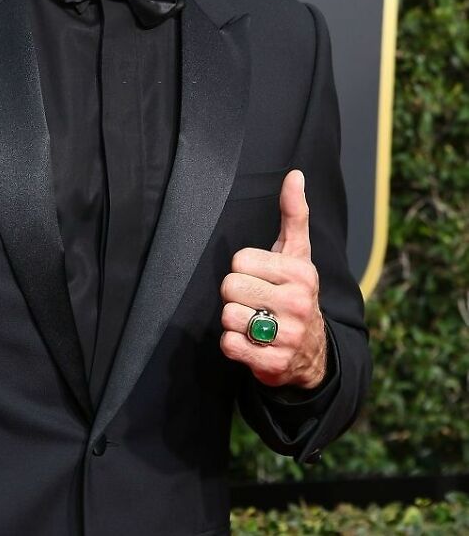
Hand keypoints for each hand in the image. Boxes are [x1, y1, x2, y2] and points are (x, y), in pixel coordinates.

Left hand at [219, 170, 326, 388]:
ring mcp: (288, 336)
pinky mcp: (272, 364)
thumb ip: (293, 214)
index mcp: (300, 272)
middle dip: (237, 294)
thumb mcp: (297, 253)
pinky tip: (253, 343)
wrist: (312, 352)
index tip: (260, 278)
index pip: (239, 260)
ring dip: (235, 321)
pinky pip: (229, 344)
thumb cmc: (296, 291)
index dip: (243, 269)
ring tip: (256, 322)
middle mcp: (298, 303)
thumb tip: (295, 174)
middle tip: (256, 301)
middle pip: (230, 287)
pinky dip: (234, 345)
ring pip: (227, 316)